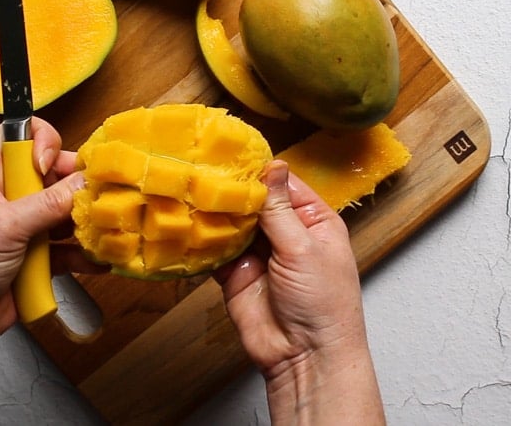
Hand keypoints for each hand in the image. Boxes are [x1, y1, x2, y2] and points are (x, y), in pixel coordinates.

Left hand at [0, 118, 93, 344]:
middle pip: (52, 172)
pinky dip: (82, 253)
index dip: (41, 142)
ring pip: (64, 210)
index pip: (20, 134)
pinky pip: (66, 246)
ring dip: (84, 221)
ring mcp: (23, 225)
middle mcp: (7, 194)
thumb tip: (86, 181)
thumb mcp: (4, 225)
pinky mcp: (36, 255)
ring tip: (106, 228)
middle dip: (75, 184)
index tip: (49, 166)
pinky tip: (100, 259)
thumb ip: (49, 203)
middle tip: (96, 196)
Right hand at [215, 160, 382, 423]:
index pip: (283, 184)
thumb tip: (274, 165)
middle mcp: (285, 233)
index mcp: (312, 221)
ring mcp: (258, 253)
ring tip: (191, 190)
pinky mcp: (235, 273)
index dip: (260, 171)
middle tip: (202, 168)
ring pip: (233, 223)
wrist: (304, 357)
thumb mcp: (303, 247)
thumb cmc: (323, 303)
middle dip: (232, 189)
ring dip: (215, 212)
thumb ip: (280, 208)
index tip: (232, 154)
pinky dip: (203, 239)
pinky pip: (216, 249)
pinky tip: (188, 222)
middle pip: (254, 201)